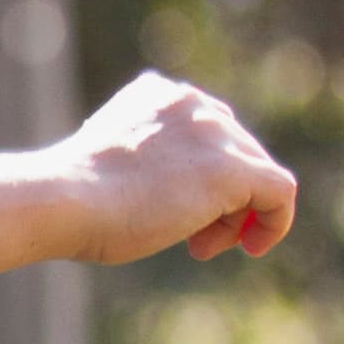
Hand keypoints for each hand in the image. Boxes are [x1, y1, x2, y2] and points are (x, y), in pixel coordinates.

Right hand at [67, 65, 295, 265]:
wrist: (63, 199)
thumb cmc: (68, 199)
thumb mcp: (105, 170)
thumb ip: (139, 167)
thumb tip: (152, 196)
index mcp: (158, 95)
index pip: (204, 132)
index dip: (200, 177)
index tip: (175, 214)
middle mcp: (193, 103)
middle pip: (234, 152)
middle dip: (220, 201)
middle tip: (194, 244)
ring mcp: (215, 133)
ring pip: (255, 173)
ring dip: (235, 216)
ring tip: (201, 248)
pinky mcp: (232, 170)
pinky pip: (279, 191)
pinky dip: (275, 221)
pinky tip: (254, 246)